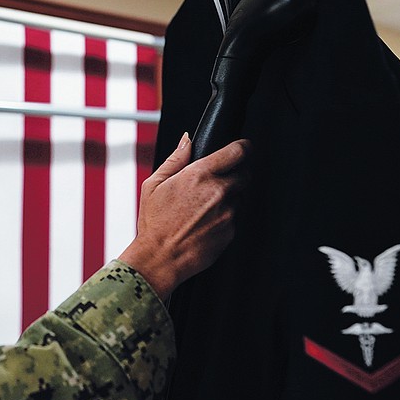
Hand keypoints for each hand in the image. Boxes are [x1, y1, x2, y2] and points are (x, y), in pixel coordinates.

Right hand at [119, 134, 248, 298]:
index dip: (243, 147)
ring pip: (239, 197)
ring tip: (202, 209)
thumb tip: (187, 141)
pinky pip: (234, 217)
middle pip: (245, 173)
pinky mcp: (232, 230)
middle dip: (234, 175)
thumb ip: (175, 159)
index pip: (238, 151)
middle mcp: (218, 192)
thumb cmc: (154, 224)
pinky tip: (204, 223)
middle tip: (214, 184)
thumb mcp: (154, 184)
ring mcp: (228, 212)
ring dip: (228, 198)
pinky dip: (224, 217)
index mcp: (200, 175)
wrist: (161, 258)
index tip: (243, 148)